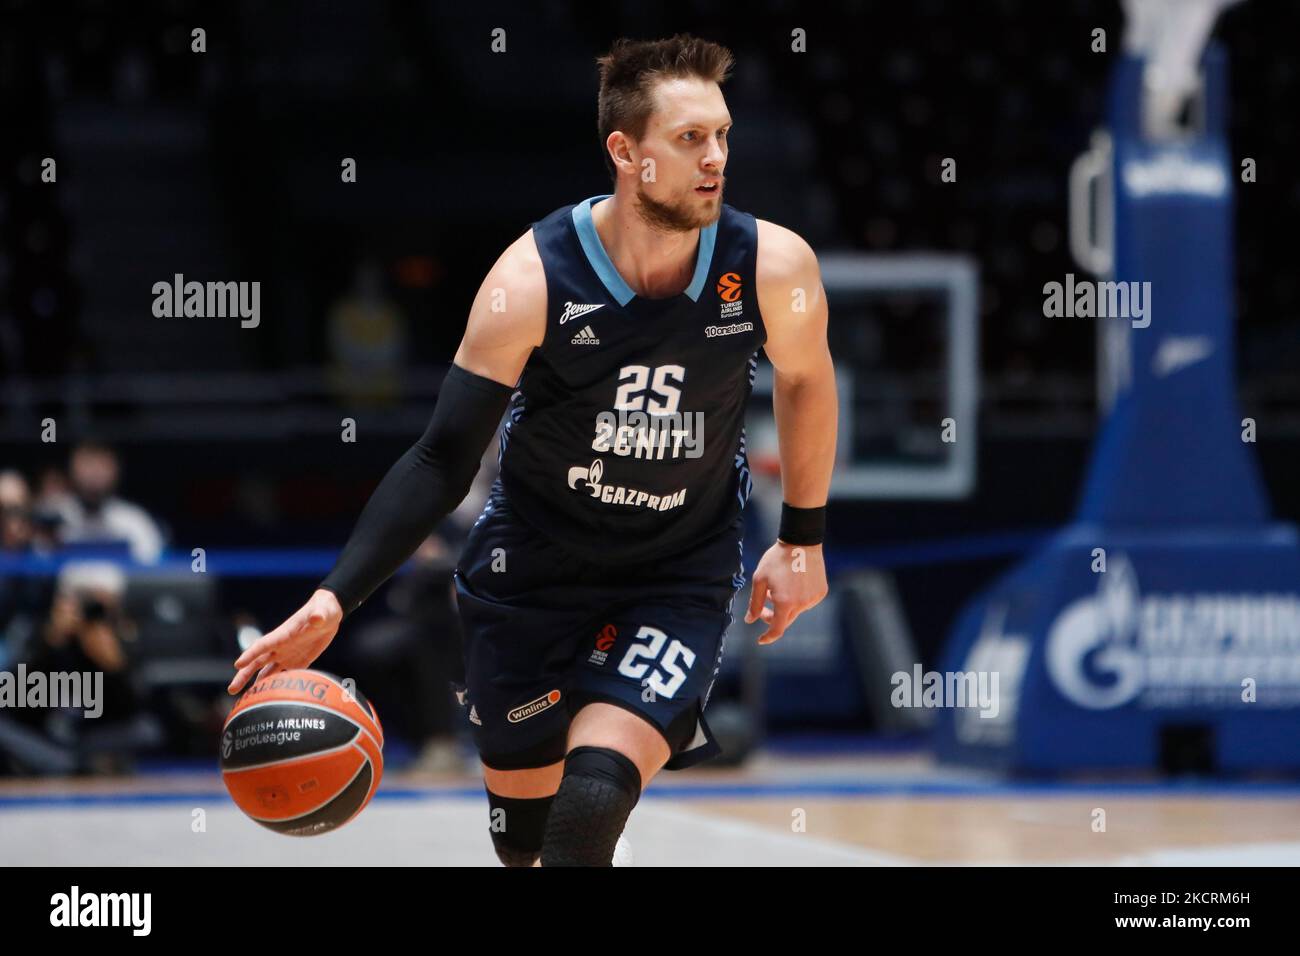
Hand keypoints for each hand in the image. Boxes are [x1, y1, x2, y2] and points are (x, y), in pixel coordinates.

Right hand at [229, 589, 343, 693]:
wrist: (329, 615)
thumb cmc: (324, 609)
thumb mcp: (323, 611)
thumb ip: (318, 615)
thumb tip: (317, 618)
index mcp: (283, 634)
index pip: (262, 645)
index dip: (250, 654)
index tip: (237, 665)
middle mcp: (280, 646)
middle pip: (257, 662)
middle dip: (244, 675)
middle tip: (231, 689)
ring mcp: (287, 655)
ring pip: (267, 671)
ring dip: (257, 684)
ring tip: (246, 698)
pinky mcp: (298, 661)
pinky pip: (285, 675)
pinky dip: (277, 685)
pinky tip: (270, 697)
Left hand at [744, 541, 828, 643]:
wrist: (801, 542)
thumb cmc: (777, 559)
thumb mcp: (760, 579)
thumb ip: (755, 602)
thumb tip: (750, 620)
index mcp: (785, 602)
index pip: (777, 629)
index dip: (768, 637)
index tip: (761, 640)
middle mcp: (802, 604)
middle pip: (786, 620)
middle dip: (773, 617)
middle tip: (764, 607)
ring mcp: (813, 598)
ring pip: (796, 610)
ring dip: (786, 605)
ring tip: (779, 586)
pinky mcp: (821, 592)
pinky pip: (806, 602)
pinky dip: (798, 598)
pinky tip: (794, 582)